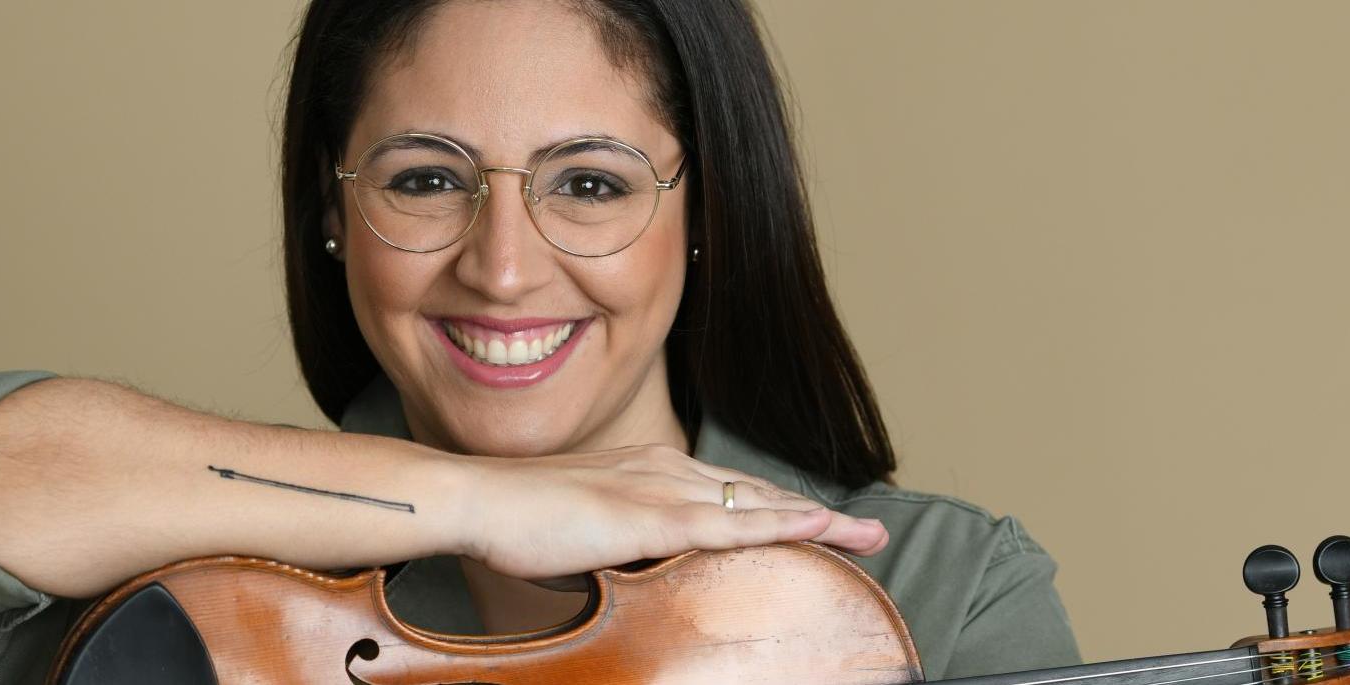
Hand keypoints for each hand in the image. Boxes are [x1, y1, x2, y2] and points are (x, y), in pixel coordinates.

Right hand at [450, 444, 890, 582]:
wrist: (478, 500)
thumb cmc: (516, 519)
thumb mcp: (583, 530)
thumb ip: (618, 541)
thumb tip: (636, 566)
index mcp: (649, 471)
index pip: (731, 492)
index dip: (782, 509)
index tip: (824, 524)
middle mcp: (665, 470)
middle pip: (758, 495)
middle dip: (819, 514)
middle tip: (871, 531)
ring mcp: (660, 490)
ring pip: (757, 506)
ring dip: (818, 521)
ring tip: (867, 536)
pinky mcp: (649, 518)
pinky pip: (729, 524)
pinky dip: (779, 526)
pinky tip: (818, 529)